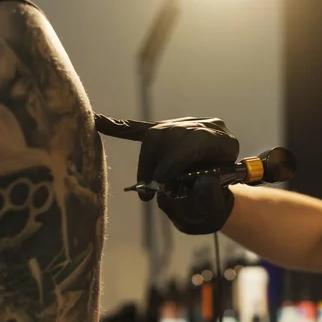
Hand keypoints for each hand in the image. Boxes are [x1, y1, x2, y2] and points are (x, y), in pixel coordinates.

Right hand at [95, 113, 238, 233]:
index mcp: (224, 142)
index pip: (195, 141)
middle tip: (148, 189)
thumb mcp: (217, 199)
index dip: (174, 161)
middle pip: (172, 134)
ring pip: (157, 133)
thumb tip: (197, 184)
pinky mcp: (170, 128)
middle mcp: (207, 126)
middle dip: (156, 163)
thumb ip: (208, 195)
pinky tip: (97, 121)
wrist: (222, 185)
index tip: (160, 183)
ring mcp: (189, 123)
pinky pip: (142, 128)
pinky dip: (118, 128)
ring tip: (145, 183)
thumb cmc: (215, 198)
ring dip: (146, 159)